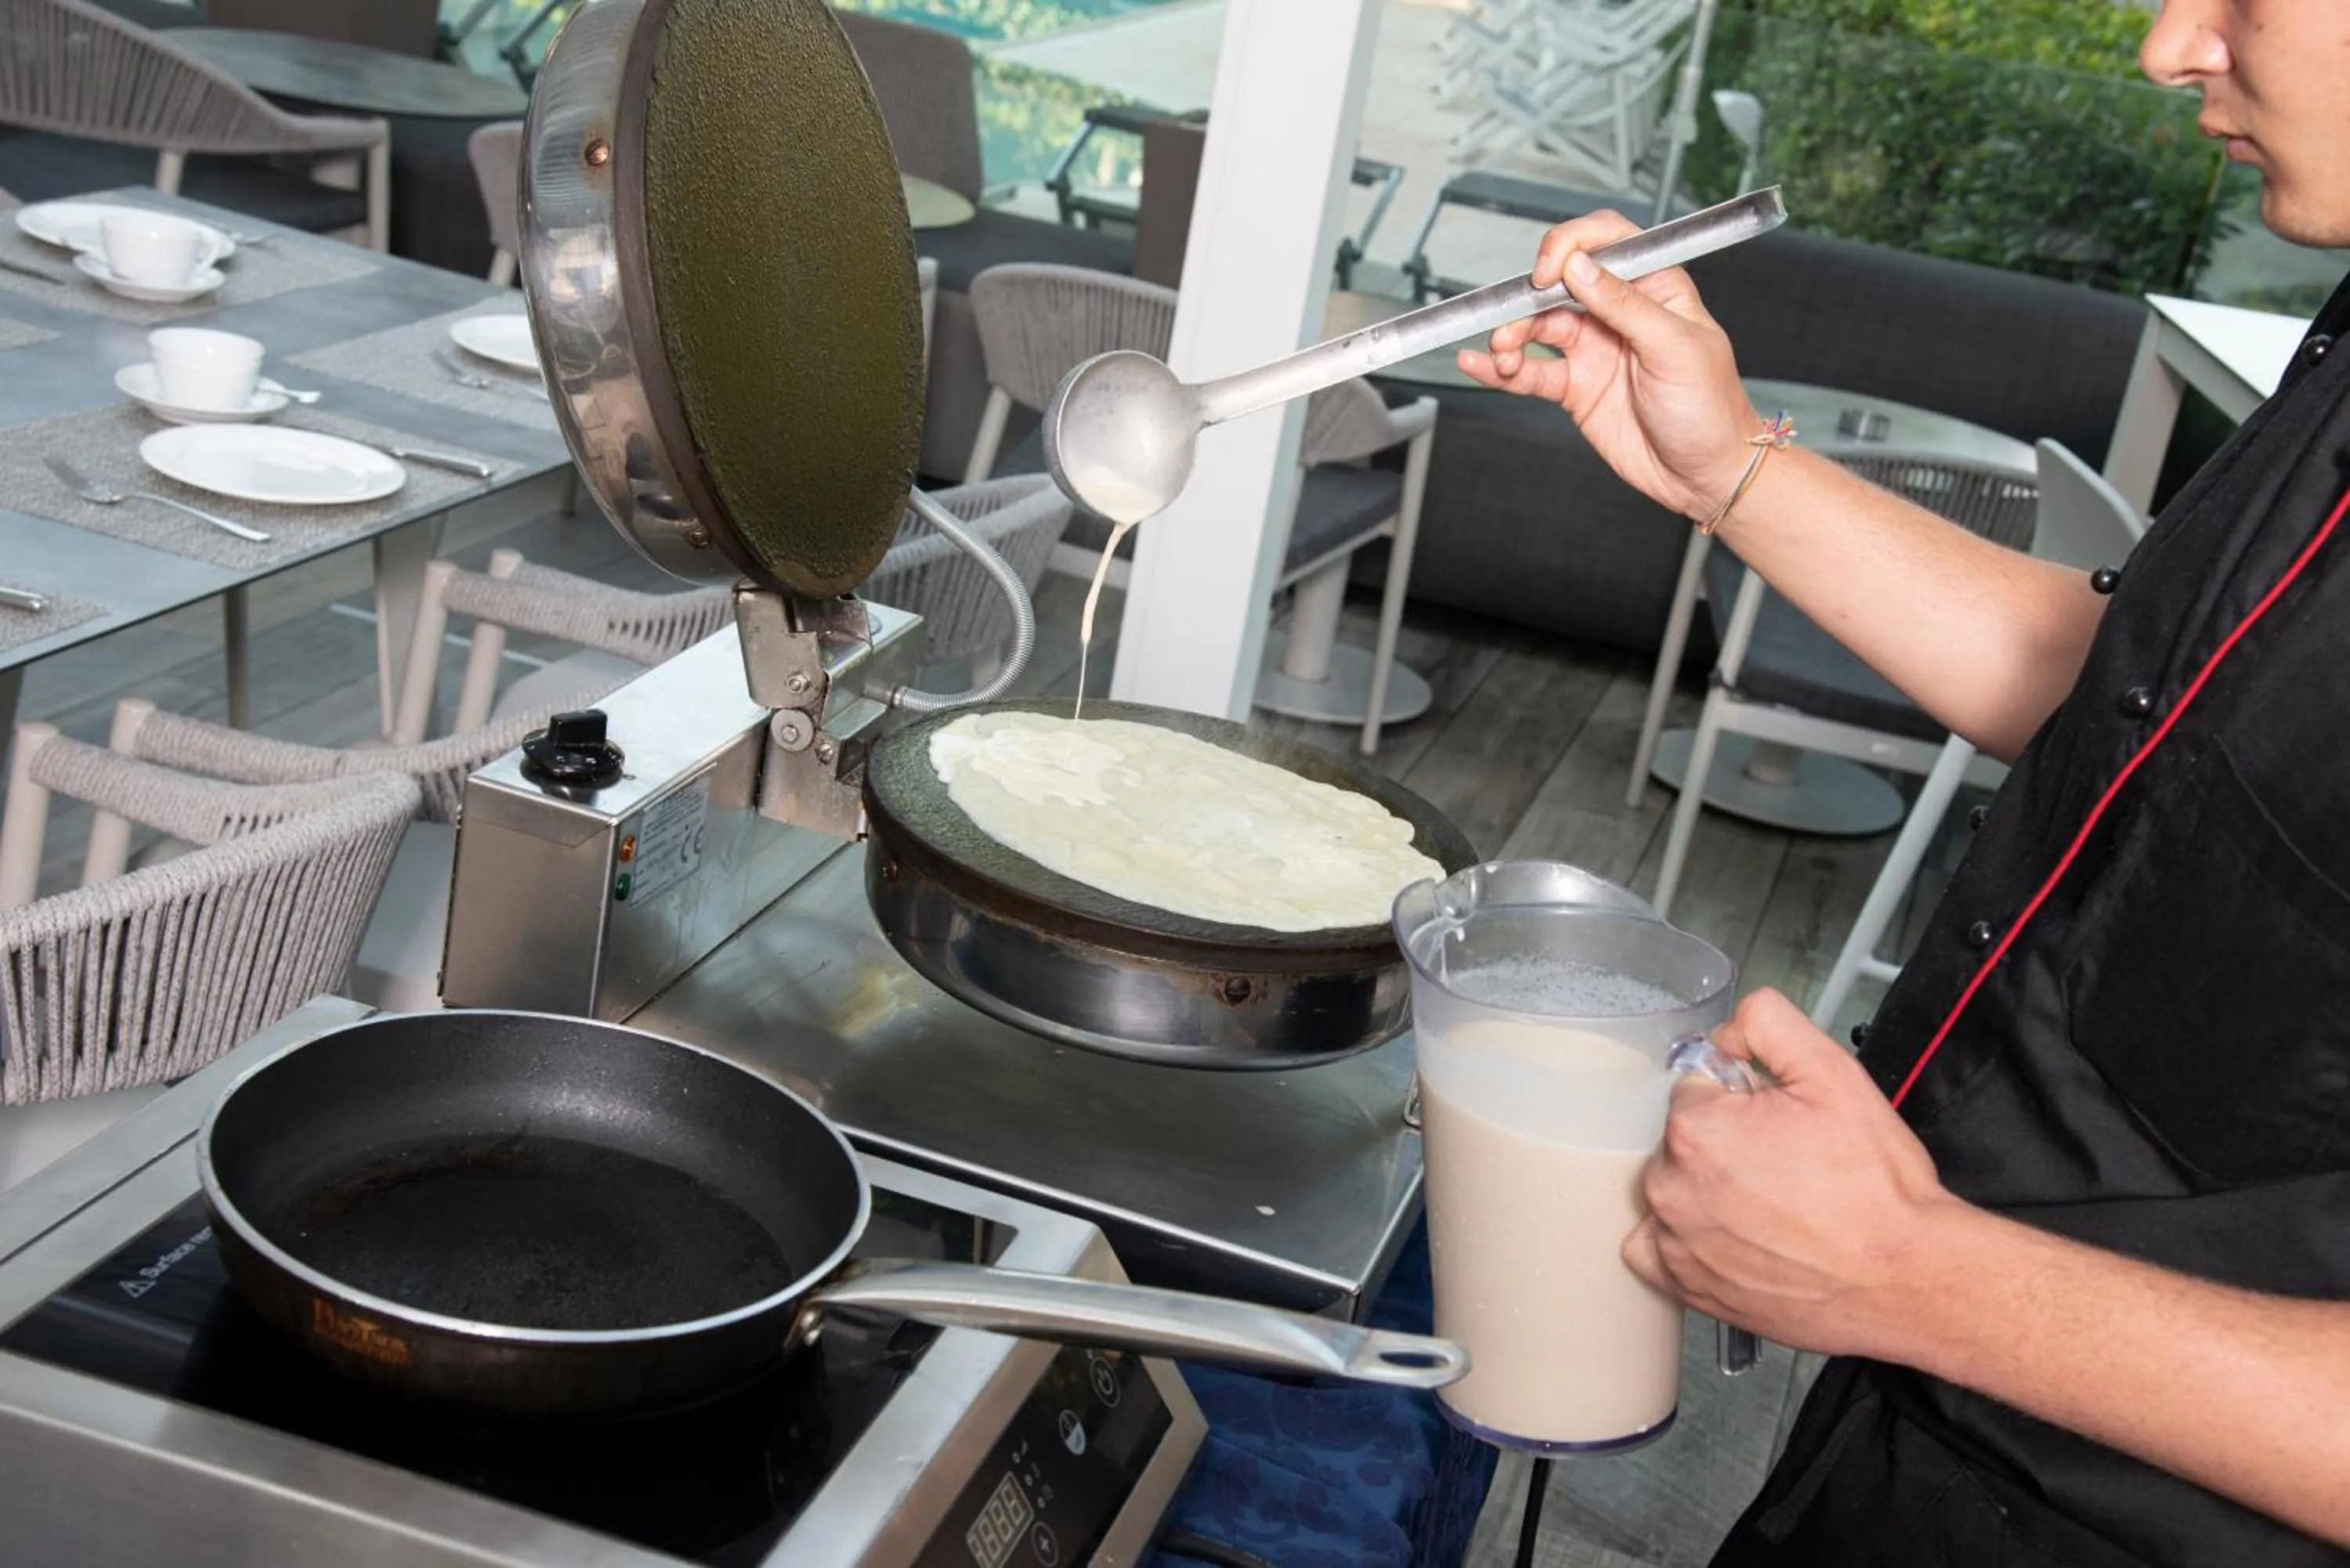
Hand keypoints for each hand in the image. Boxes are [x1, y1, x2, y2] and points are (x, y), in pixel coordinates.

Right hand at [1456, 209, 1763, 520]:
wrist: (1704, 475)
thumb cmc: (1710, 409)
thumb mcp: (1675, 348)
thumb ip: (1624, 305)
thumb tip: (1581, 267)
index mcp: (1655, 288)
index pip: (1608, 242)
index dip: (1573, 245)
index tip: (1551, 271)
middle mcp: (1619, 312)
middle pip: (1561, 284)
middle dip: (1530, 296)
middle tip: (1515, 318)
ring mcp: (1595, 349)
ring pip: (1538, 327)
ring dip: (1512, 335)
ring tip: (1502, 353)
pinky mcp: (1575, 387)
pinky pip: (1530, 371)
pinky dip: (1500, 369)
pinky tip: (1479, 366)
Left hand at [1622, 989, 1966, 1361]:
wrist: (1908, 1275)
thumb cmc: (1876, 1187)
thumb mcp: (1833, 1072)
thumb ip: (1767, 1023)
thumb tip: (1726, 1032)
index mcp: (1696, 1129)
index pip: (1697, 1088)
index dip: (1744, 1100)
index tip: (1781, 1124)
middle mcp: (1671, 1188)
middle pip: (1684, 1139)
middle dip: (1728, 1143)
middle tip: (1788, 1167)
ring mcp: (1677, 1243)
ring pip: (1676, 1188)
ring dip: (1710, 1190)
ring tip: (1775, 1208)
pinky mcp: (1688, 1287)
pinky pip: (1657, 1249)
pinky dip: (1685, 1240)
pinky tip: (1734, 1237)